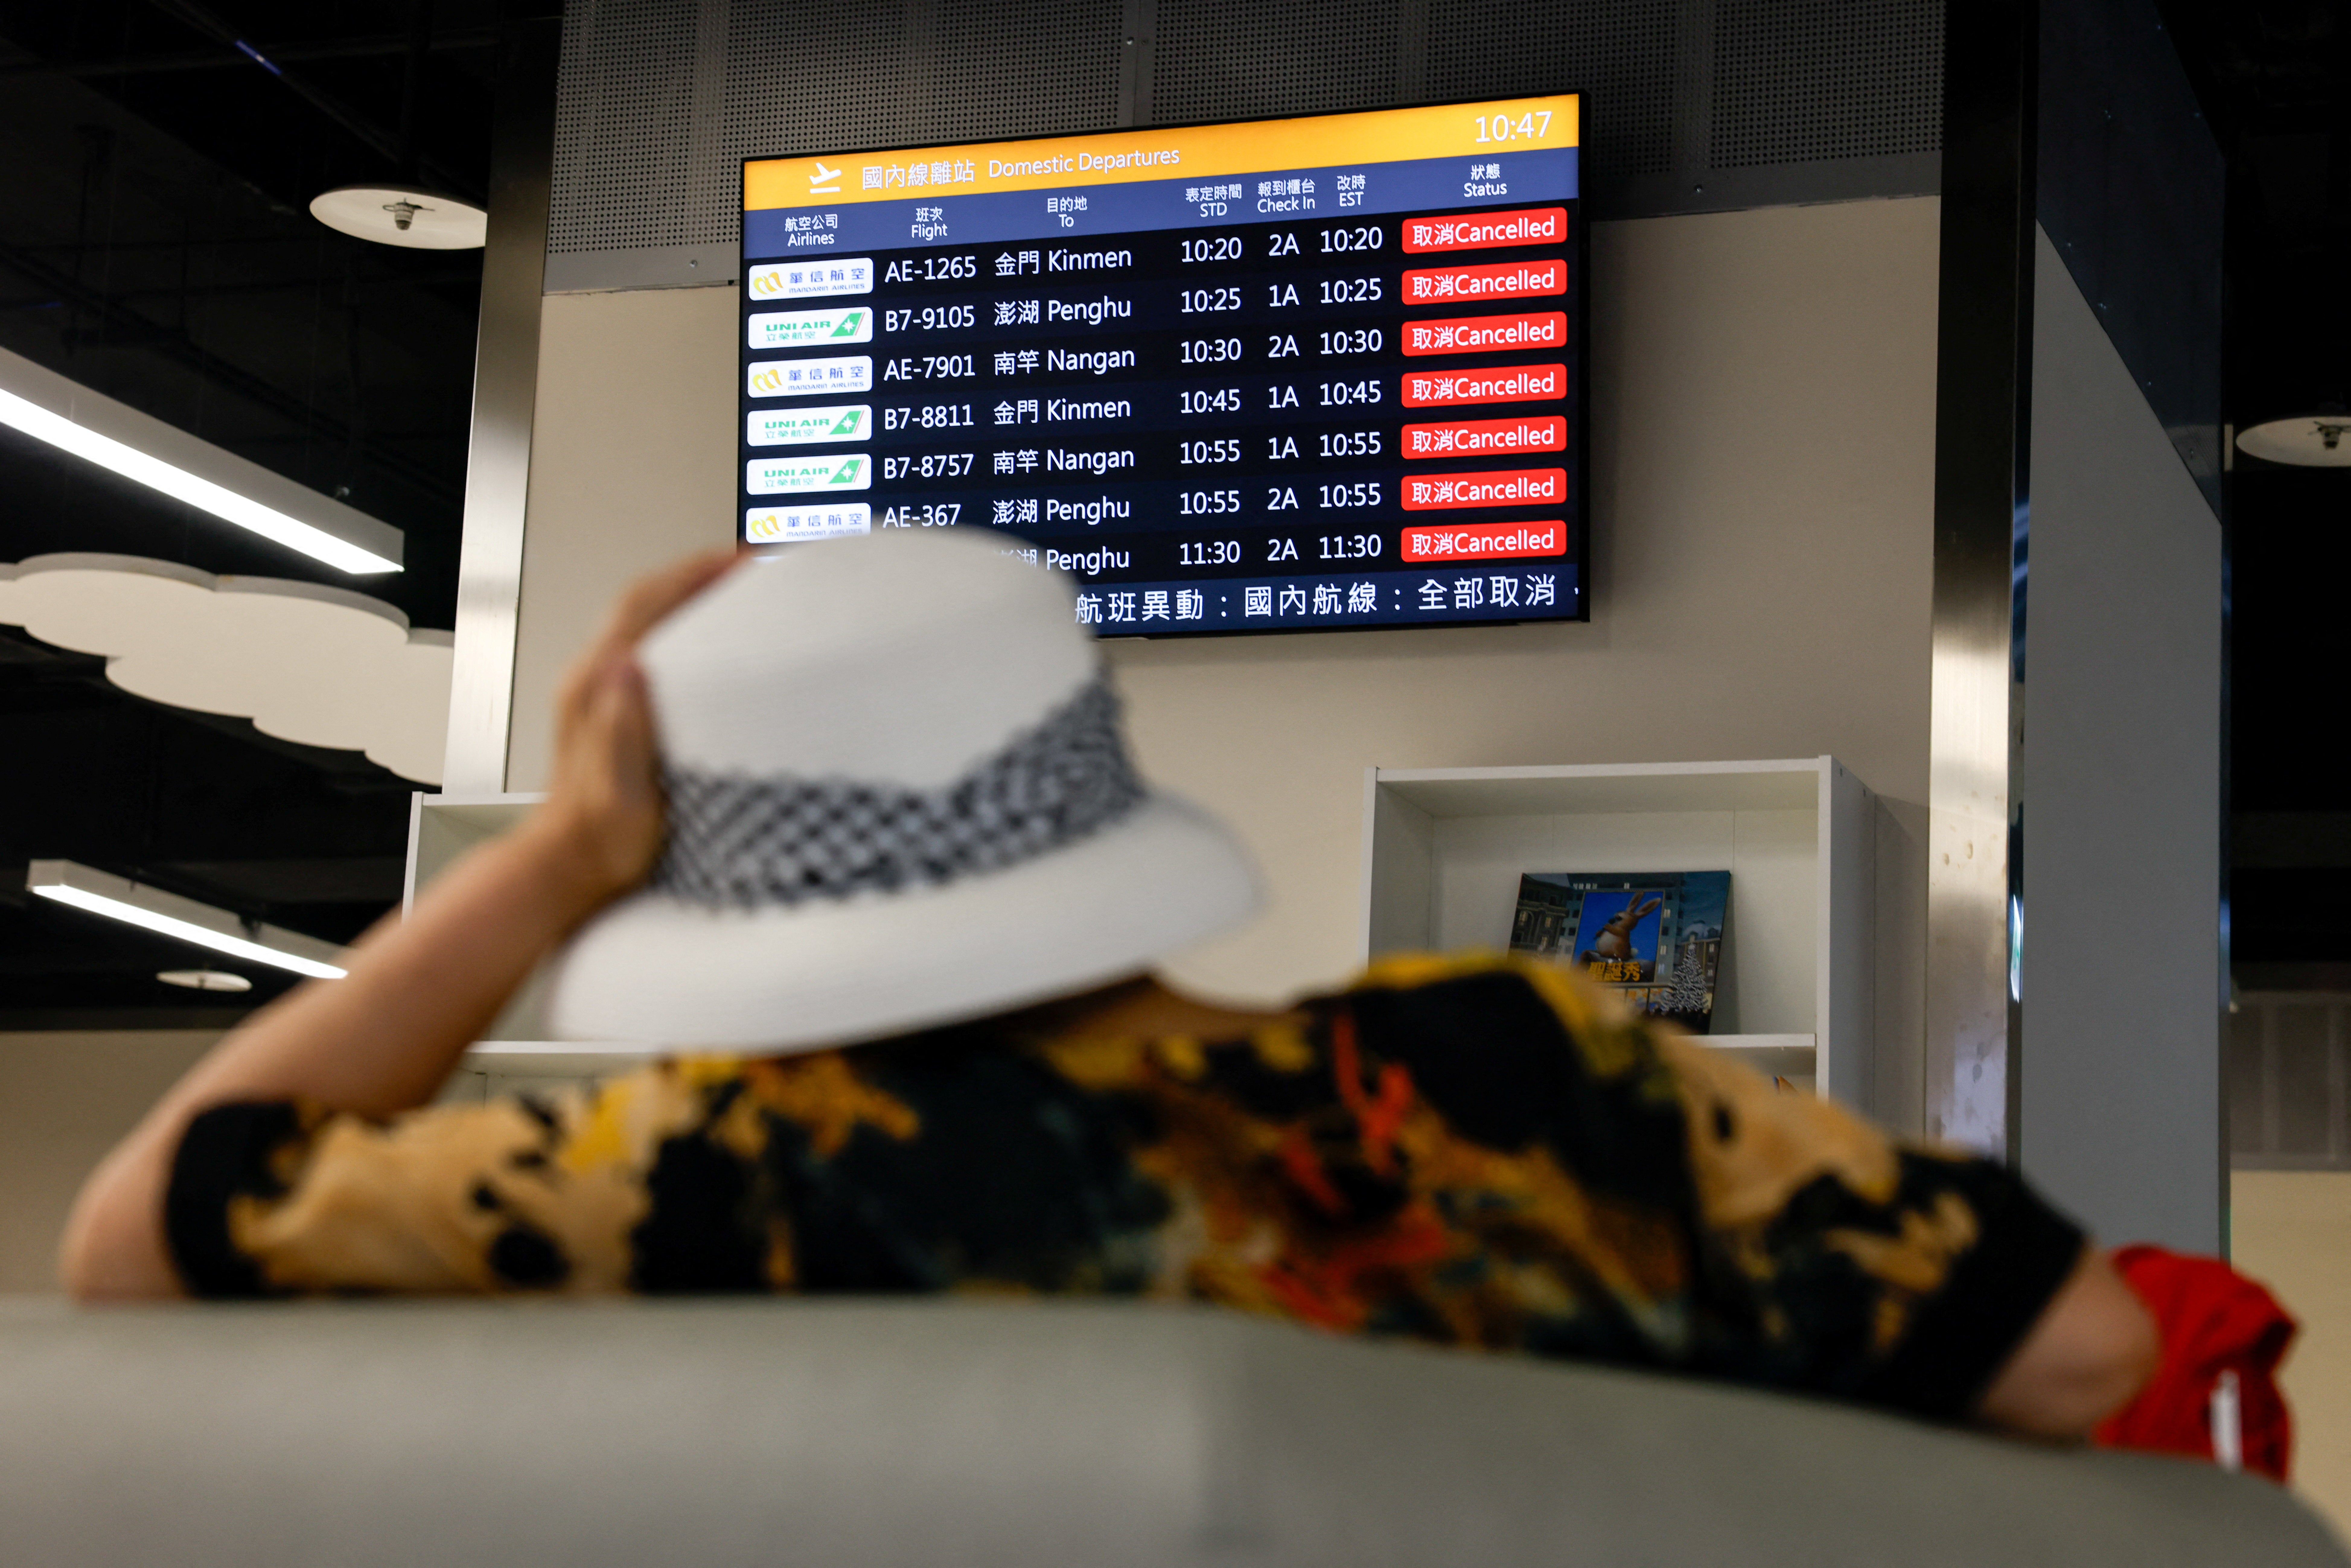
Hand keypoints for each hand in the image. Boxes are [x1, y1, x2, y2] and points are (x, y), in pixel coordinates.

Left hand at [531, 548, 741, 907]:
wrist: (567, 866)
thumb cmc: (600, 840)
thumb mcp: (618, 792)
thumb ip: (621, 730)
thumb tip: (630, 665)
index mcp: (597, 688)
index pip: (647, 605)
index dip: (694, 575)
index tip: (739, 560)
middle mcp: (593, 678)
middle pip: (646, 598)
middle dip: (697, 571)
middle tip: (749, 562)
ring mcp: (598, 688)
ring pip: (645, 615)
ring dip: (688, 591)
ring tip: (737, 585)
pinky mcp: (609, 704)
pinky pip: (647, 641)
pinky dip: (681, 621)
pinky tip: (710, 633)